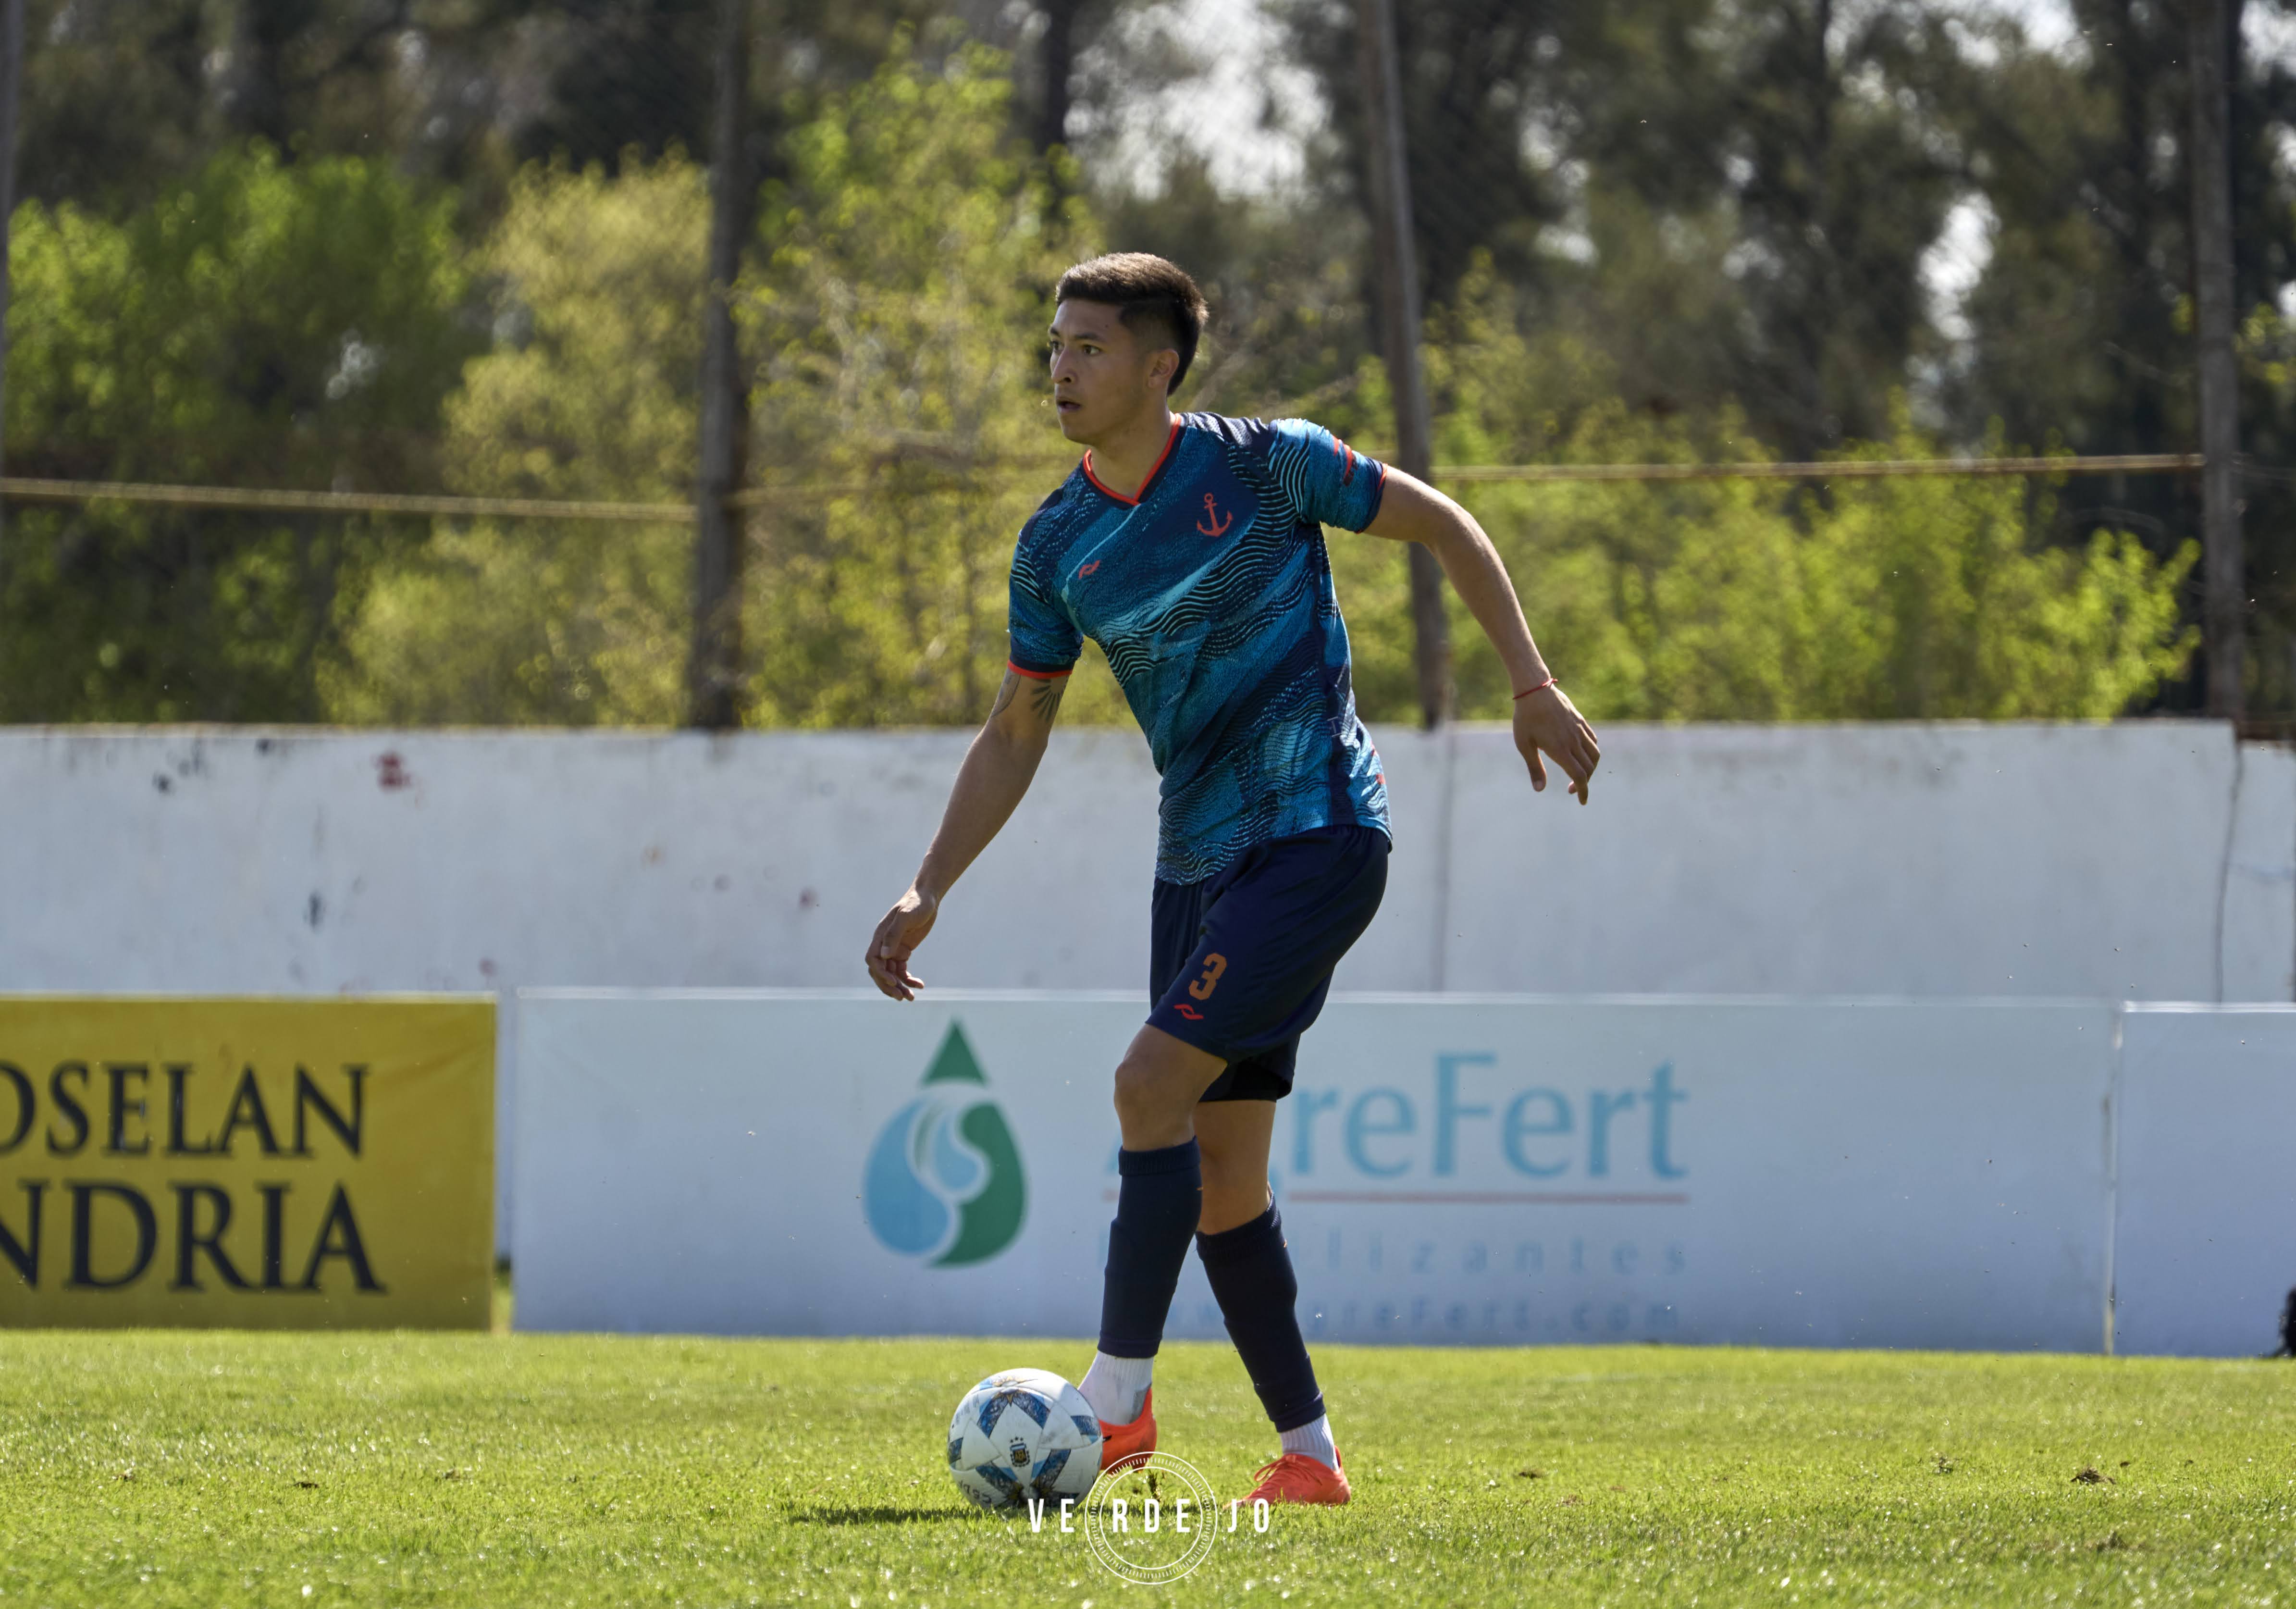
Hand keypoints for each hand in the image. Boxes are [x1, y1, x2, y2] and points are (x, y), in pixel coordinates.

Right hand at [866, 886, 937, 1000]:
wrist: (927, 898)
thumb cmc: (916, 904)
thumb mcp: (906, 917)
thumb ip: (894, 934)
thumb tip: (885, 956)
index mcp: (880, 936)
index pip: (872, 960)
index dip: (880, 973)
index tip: (894, 982)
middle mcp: (884, 944)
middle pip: (880, 971)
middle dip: (889, 986)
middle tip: (902, 997)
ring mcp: (894, 949)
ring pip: (891, 974)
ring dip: (899, 986)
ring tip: (911, 998)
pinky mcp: (904, 951)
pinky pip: (902, 970)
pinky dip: (909, 979)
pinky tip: (920, 985)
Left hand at [1513, 683, 1599, 804]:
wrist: (1535, 690)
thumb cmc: (1525, 718)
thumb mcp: (1524, 745)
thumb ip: (1535, 768)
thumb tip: (1540, 790)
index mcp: (1561, 750)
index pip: (1579, 776)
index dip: (1583, 791)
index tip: (1582, 801)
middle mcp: (1574, 741)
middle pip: (1588, 768)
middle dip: (1584, 783)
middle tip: (1572, 789)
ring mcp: (1579, 730)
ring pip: (1594, 754)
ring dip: (1590, 768)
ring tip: (1579, 773)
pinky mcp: (1580, 721)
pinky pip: (1593, 740)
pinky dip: (1591, 752)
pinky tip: (1581, 754)